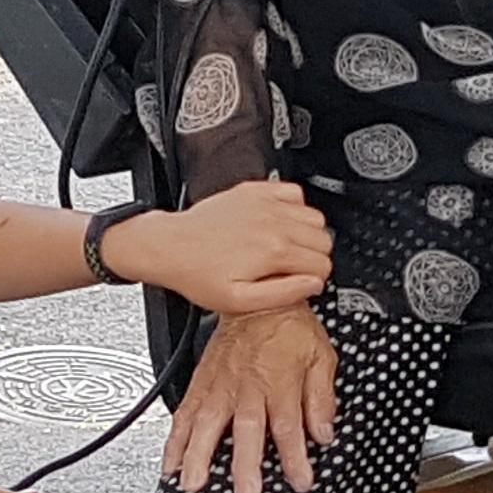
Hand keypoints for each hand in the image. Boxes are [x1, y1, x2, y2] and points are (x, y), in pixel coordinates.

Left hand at [107, 181, 331, 316]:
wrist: (170, 247)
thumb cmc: (197, 274)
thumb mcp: (239, 300)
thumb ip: (283, 294)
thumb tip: (313, 285)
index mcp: (274, 251)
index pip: (322, 264)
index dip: (315, 278)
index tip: (302, 281)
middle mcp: (273, 223)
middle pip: (323, 239)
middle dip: (315, 256)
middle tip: (296, 267)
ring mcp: (264, 204)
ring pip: (314, 216)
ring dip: (308, 233)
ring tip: (289, 246)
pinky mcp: (253, 191)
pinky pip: (293, 191)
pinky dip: (294, 206)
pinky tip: (281, 222)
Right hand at [160, 304, 336, 492]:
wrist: (258, 298)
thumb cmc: (290, 327)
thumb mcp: (321, 357)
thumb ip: (322, 397)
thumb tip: (324, 432)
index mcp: (280, 382)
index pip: (289, 427)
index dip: (295, 458)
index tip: (299, 481)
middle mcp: (248, 386)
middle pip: (246, 430)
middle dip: (245, 464)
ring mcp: (221, 385)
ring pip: (208, 422)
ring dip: (199, 455)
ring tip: (193, 483)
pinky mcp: (202, 381)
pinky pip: (186, 411)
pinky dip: (176, 438)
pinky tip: (171, 461)